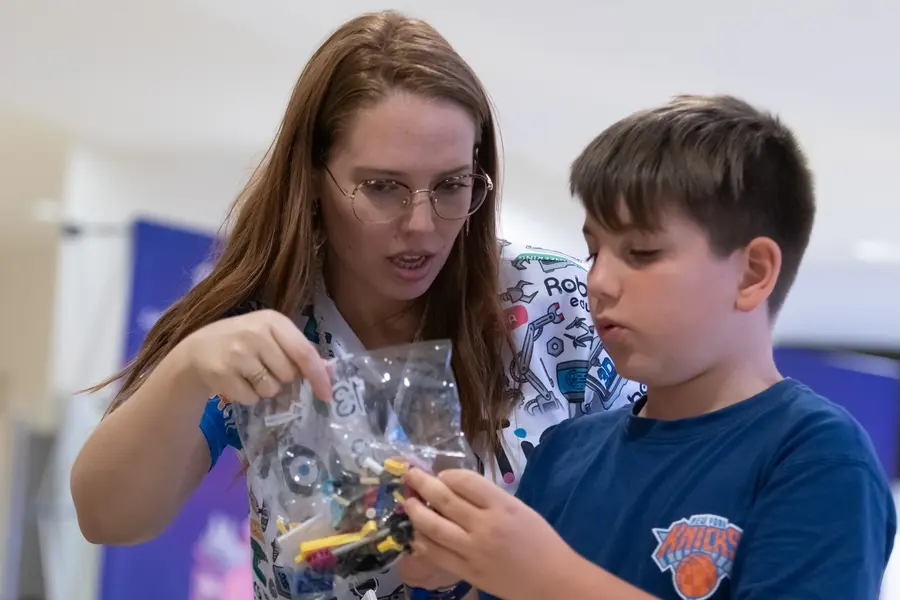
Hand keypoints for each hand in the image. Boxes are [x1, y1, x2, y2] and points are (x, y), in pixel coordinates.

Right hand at [177, 309, 331, 403]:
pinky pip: (251, 398)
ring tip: (248, 373)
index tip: (327, 395)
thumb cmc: (244, 341)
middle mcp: (255, 333)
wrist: (198, 348)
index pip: (303, 352)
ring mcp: (236, 353)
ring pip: (271, 388)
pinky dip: (247, 396)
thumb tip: (331, 372)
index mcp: (273, 320)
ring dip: (264, 388)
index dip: (318, 376)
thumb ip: (300, 352)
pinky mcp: (221, 373)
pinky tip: (236, 380)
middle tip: (264, 367)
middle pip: (288, 374)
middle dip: (282, 378)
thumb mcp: (272, 337)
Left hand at [403, 468, 574, 599]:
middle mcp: (485, 525)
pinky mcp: (467, 572)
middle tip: (409, 475)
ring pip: (433, 527)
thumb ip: (489, 498)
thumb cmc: (540, 541)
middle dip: (421, 483)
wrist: (553, 580)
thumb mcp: (519, 509)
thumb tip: (456, 488)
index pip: (463, 480)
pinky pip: (436, 554)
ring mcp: (474, 550)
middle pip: (443, 499)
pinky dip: (421, 541)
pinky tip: (415, 534)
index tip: (441, 475)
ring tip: (407, 502)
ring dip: (415, 511)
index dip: (446, 474)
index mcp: (502, 505)